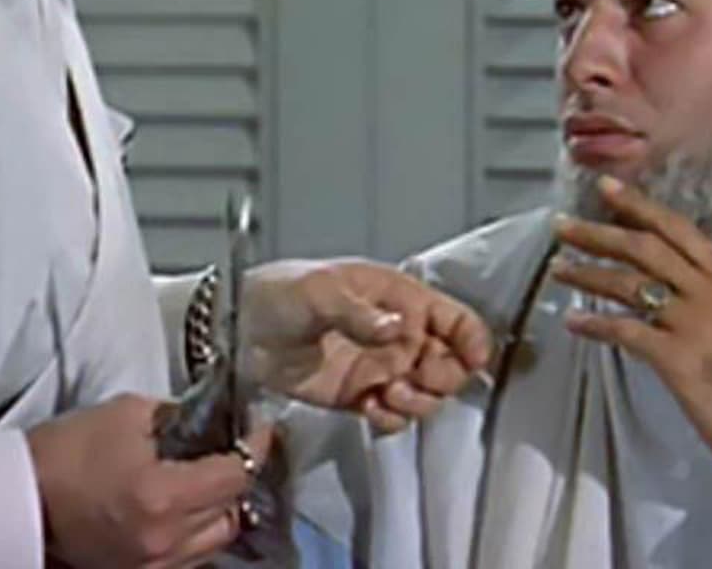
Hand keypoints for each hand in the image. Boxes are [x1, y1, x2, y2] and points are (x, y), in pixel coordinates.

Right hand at [27, 393, 271, 568]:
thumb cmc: (66, 451)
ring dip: (219, 511)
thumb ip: (179, 416)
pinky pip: (190, 559)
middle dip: (236, 479)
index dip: (255, 447)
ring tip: (208, 482)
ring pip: (216, 542)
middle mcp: (167, 540)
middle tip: (231, 451)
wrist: (16, 500)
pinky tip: (185, 510)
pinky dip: (196, 534)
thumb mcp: (126, 414)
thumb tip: (212, 420)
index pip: (236, 474)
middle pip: (233, 512)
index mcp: (164, 496)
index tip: (260, 428)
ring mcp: (154, 567)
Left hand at [241, 258, 493, 433]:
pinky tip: (371, 409)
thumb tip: (400, 328)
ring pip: (427, 393)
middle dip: (443, 376)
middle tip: (413, 377)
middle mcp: (398, 334)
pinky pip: (395, 415)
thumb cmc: (280, 295)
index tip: (473, 360)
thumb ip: (360, 312)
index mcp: (397, 298)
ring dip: (419, 401)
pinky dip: (392, 419)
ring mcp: (380, 367)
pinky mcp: (360, 397)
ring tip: (387, 394)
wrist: (238, 331)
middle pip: (450, 362)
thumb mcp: (319, 292)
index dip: (472, 338)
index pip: (453, 317)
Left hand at [550, 177, 711, 494]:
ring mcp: (696, 324)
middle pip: (646, 248)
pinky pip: (627, 331)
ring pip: (631, 284)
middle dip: (599, 233)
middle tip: (561, 225)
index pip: (678, 230)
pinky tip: (574, 321)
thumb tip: (674, 277)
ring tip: (558, 269)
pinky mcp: (679, 360)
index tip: (605, 188)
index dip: (639, 206)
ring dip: (588, 273)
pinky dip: (595, 323)